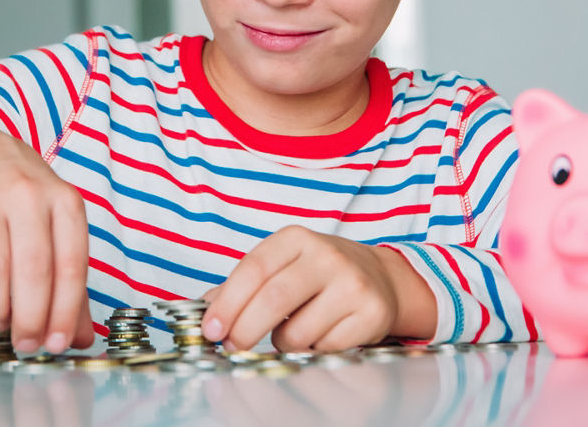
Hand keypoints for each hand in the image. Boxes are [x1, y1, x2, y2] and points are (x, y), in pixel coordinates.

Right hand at [0, 121, 93, 352]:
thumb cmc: (18, 193)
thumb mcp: (53, 222)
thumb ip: (68, 279)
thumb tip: (80, 337)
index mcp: (64, 202)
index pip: (72, 265)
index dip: (66, 312)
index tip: (59, 344)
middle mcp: (29, 196)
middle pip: (34, 270)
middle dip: (31, 319)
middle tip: (26, 344)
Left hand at [200, 225, 435, 351]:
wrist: (381, 279)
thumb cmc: (319, 274)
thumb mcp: (282, 265)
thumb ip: (243, 284)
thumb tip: (206, 308)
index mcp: (297, 238)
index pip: (253, 269)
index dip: (227, 303)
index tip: (210, 329)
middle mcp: (326, 256)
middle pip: (273, 299)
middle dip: (244, 330)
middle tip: (231, 347)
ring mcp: (352, 284)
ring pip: (297, 332)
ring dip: (282, 342)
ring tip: (291, 332)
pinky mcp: (371, 314)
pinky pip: (323, 348)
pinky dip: (312, 350)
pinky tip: (320, 334)